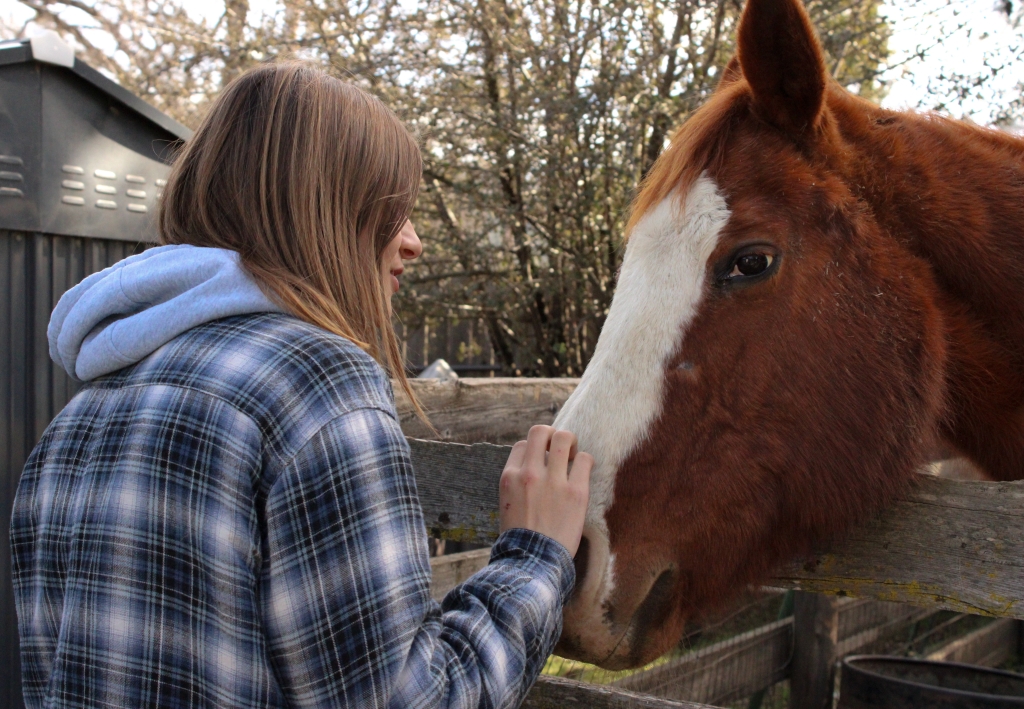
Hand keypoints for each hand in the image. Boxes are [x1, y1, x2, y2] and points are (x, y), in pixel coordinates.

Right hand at [499, 425, 592, 556]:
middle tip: (559, 451)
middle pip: (540, 431)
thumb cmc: (521, 539)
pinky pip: (585, 460)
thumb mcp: (508, 505)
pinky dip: (585, 462)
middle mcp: (529, 474)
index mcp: (509, 477)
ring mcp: (553, 481)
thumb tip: (535, 467)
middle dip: (552, 436)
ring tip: (572, 457)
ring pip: (564, 437)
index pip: (522, 445)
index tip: (541, 463)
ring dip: (570, 443)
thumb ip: (518, 484)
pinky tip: (583, 475)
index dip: (533, 451)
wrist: (533, 564)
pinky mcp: (576, 492)